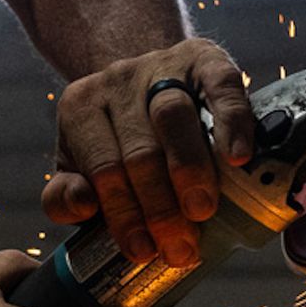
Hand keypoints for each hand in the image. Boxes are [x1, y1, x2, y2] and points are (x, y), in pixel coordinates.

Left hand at [42, 40, 256, 273]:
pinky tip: (239, 156)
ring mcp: (161, 65)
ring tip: (203, 210)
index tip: (144, 251)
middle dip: (160, 204)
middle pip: (138, 148)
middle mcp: (116, 82)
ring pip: (172, 116)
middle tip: (181, 246)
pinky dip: (232, 121)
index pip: (101, 168)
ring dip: (189, 168)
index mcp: (80, 110)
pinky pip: (221, 84)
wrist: (144, 81)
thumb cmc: (114, 141)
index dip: (123, 213)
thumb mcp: (79, 168)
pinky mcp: (204, 56)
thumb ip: (66, 196)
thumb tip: (81, 204)